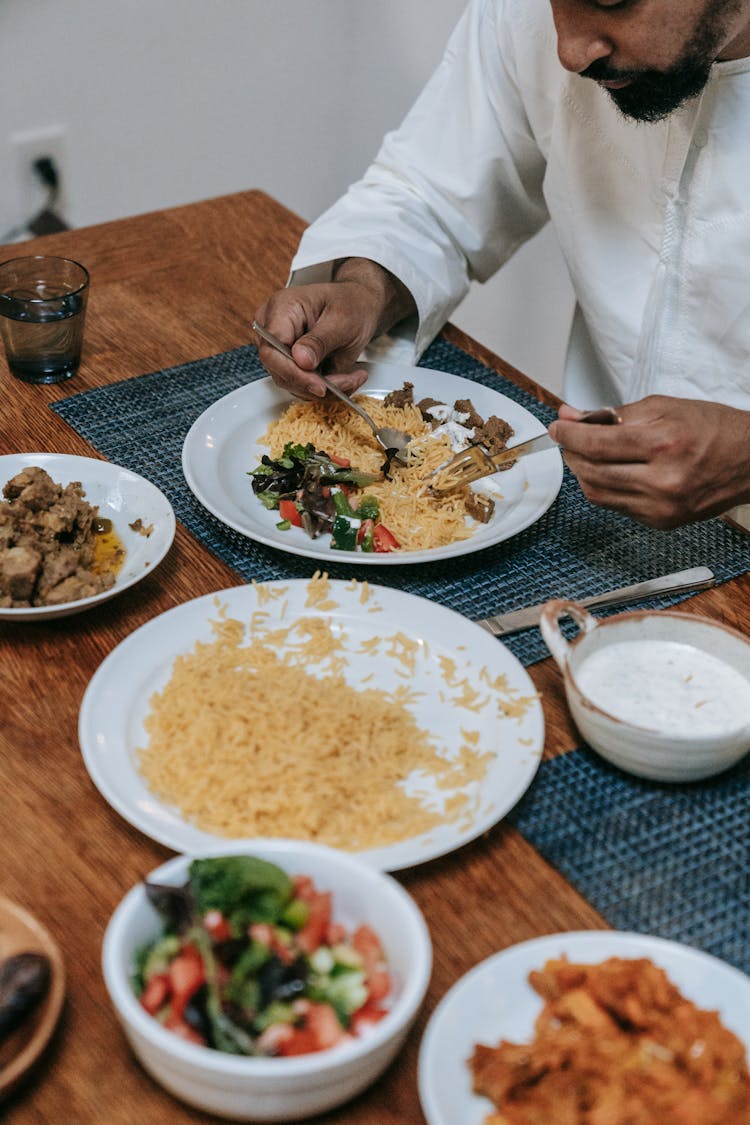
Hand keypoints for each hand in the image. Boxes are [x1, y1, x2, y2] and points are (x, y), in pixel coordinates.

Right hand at [253, 258, 414, 398]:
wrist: (358, 306)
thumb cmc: (349, 304)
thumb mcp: (341, 320)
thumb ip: (319, 341)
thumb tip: (301, 360)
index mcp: (280, 310)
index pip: (271, 350)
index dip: (293, 372)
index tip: (320, 385)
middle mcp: (274, 331)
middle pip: (280, 372)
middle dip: (315, 383)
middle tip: (345, 382)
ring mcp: (280, 350)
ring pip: (293, 384)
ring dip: (326, 388)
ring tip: (352, 377)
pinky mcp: (291, 366)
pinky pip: (303, 387)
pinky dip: (327, 388)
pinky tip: (346, 378)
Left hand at [548, 395, 749, 528]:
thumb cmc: (714, 429)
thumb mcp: (664, 407)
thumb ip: (615, 414)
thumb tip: (573, 416)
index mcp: (663, 445)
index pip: (596, 443)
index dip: (568, 435)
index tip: (557, 427)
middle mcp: (661, 482)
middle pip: (591, 472)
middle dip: (571, 453)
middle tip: (567, 439)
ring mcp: (660, 508)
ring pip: (597, 494)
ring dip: (582, 473)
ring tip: (584, 454)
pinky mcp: (661, 522)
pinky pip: (616, 506)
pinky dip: (604, 488)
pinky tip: (608, 472)